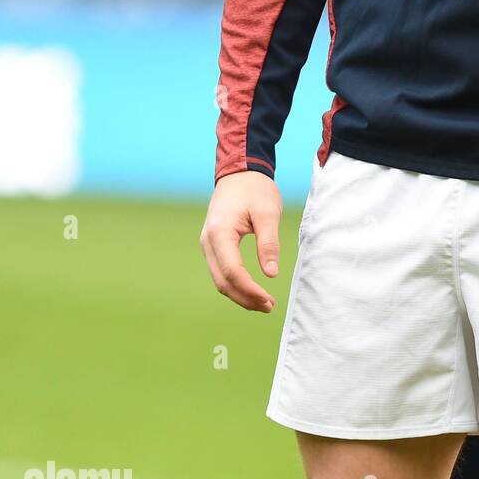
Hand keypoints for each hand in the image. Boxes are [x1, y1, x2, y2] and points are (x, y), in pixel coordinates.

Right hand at [200, 171, 282, 311]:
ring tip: (263, 304)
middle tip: (269, 307)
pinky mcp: (213, 245)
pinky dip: (235, 284)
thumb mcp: (267, 213)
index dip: (250, 290)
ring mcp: (208, 244)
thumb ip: (268, 243)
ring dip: (240, 294)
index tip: (269, 300)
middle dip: (244, 298)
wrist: (240, 171)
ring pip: (220, 279)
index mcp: (220, 232)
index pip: (232, 271)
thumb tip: (270, 274)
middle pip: (222, 281)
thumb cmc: (255, 189)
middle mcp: (208, 241)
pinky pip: (221, 271)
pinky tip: (252, 290)